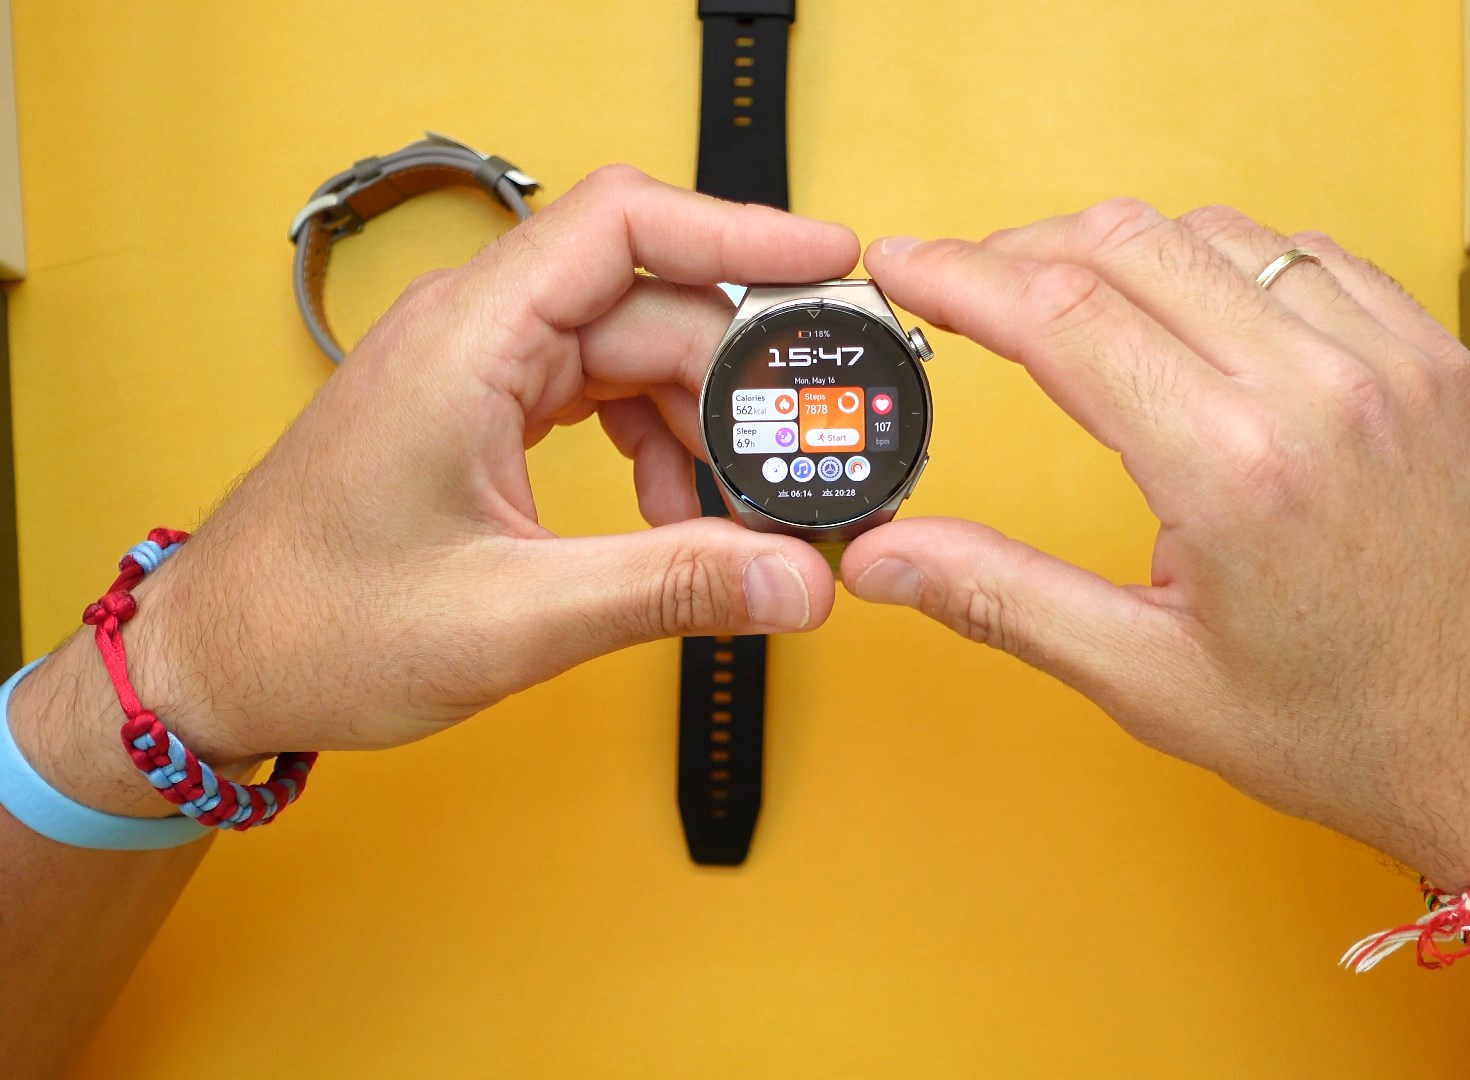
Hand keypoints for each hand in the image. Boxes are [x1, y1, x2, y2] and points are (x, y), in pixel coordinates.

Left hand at [12, 166, 854, 812]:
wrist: (215, 662)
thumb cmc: (316, 627)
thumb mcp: (514, 618)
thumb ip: (669, 588)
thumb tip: (797, 579)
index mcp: (466, 341)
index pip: (624, 225)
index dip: (740, 231)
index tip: (830, 262)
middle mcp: (474, 330)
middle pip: (654, 302)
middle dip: (740, 378)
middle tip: (807, 458)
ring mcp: (477, 365)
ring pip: (636, 349)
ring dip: (701, 423)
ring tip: (729, 520)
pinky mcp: (483, 405)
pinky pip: (603, 391)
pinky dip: (658, 445)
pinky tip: (673, 520)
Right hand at [843, 201, 1469, 907]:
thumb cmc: (1350, 731)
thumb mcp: (1153, 682)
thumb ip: (1005, 600)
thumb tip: (886, 560)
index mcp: (1235, 471)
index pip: (1061, 314)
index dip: (960, 276)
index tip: (905, 268)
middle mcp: (1317, 390)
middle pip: (1127, 244)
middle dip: (1023, 249)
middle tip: (968, 287)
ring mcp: (1388, 361)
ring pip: (1217, 232)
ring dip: (1123, 249)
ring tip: (1072, 302)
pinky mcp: (1434, 356)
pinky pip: (1309, 253)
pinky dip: (1229, 261)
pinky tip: (1199, 308)